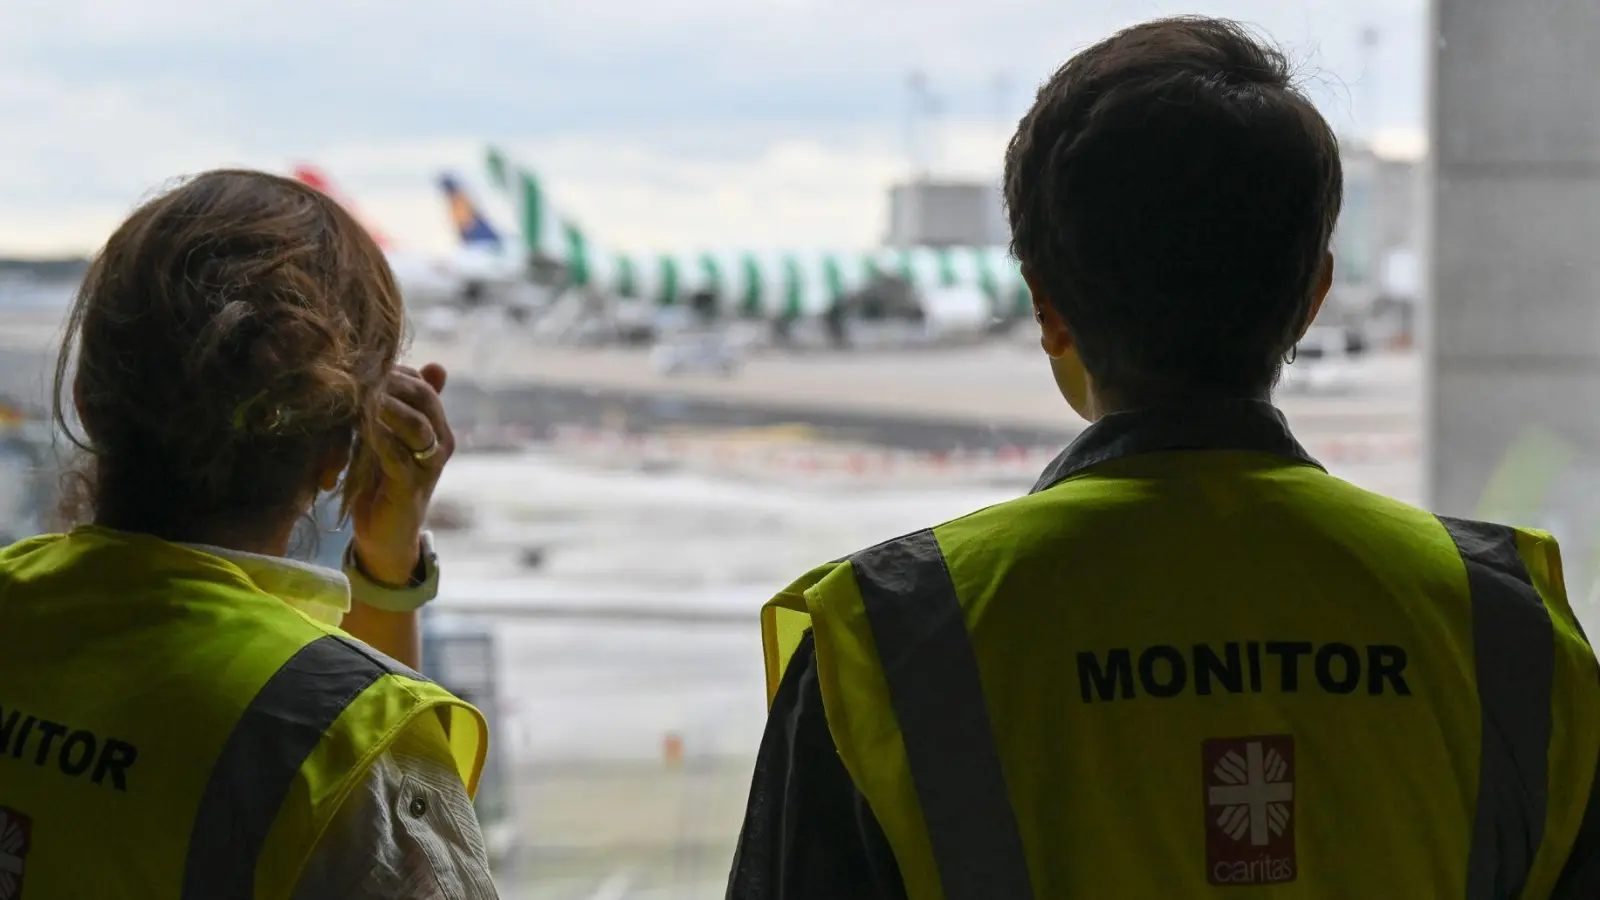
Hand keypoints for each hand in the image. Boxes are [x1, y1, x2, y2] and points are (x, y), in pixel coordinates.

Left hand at [349, 362, 453, 586]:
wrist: (385, 537)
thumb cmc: (382, 484)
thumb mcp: (388, 440)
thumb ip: (395, 409)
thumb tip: (414, 370)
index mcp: (439, 430)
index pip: (423, 387)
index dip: (396, 372)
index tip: (363, 365)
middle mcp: (441, 446)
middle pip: (425, 399)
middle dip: (393, 382)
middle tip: (361, 372)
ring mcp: (428, 468)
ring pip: (416, 425)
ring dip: (388, 406)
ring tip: (362, 392)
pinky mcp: (410, 489)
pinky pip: (397, 456)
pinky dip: (379, 438)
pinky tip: (360, 427)